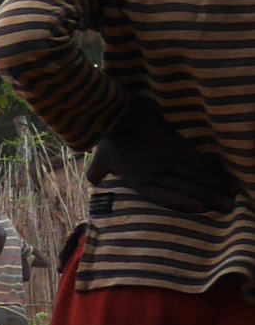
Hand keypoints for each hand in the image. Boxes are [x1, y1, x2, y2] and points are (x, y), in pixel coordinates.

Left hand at [90, 97, 238, 213]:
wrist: (116, 116)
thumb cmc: (109, 138)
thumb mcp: (100, 159)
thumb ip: (97, 173)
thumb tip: (92, 182)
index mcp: (139, 181)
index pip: (165, 198)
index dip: (184, 204)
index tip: (202, 208)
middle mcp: (154, 174)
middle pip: (186, 190)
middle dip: (209, 198)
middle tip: (228, 206)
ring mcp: (164, 160)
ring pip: (194, 177)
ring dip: (215, 184)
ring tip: (232, 192)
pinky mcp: (172, 145)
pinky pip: (194, 159)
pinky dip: (208, 165)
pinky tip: (222, 170)